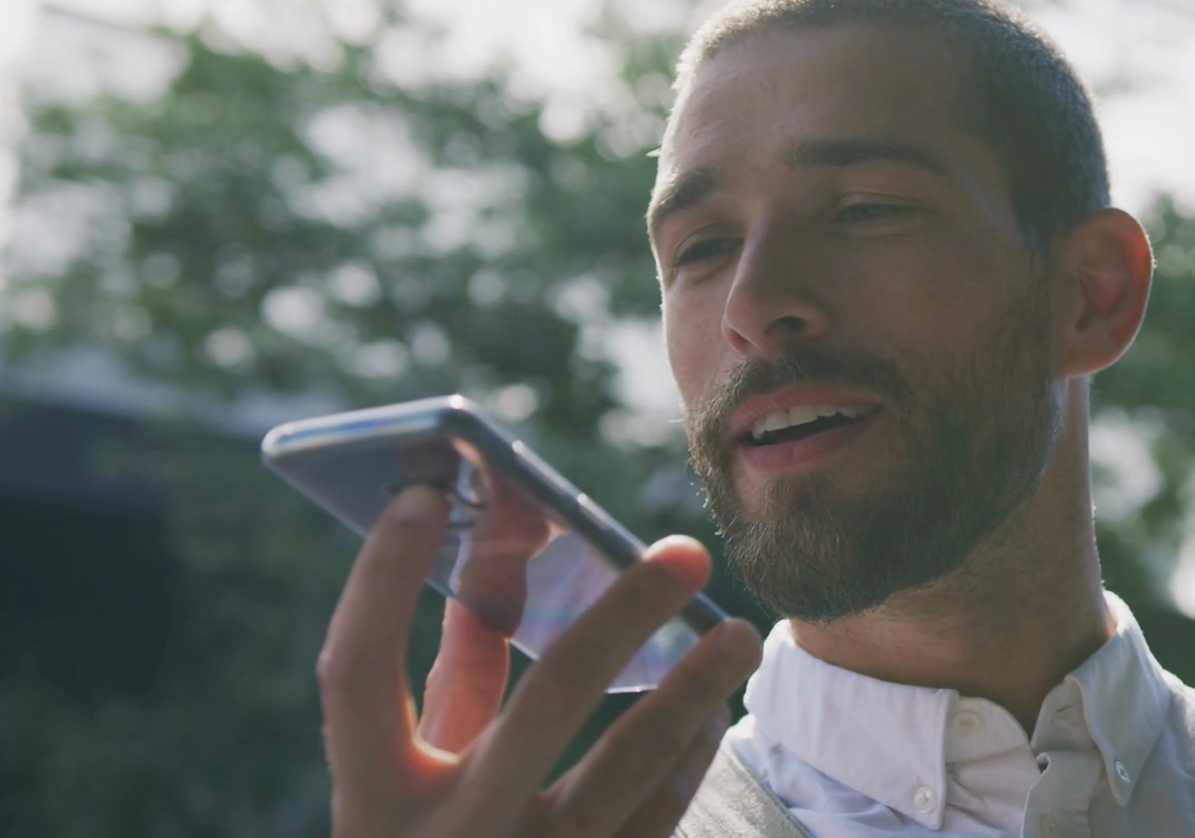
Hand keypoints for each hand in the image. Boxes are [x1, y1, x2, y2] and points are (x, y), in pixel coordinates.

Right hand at [317, 485, 761, 836]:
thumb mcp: (414, 781)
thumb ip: (453, 678)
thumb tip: (496, 553)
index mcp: (372, 804)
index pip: (356, 673)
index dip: (380, 579)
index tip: (421, 492)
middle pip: (547, 700)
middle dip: (624, 613)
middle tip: (686, 550)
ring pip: (631, 766)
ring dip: (693, 688)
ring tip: (735, 631)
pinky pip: (658, 816)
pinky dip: (689, 754)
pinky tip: (710, 708)